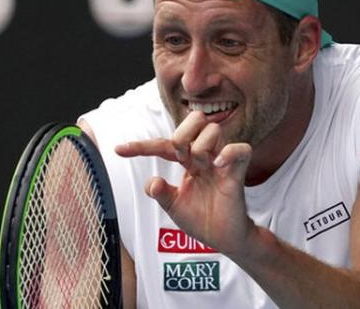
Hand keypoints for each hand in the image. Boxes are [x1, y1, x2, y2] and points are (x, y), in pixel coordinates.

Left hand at [115, 111, 255, 255]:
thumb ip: (160, 193)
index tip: (118, 150)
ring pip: (213, 129)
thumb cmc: (202, 220)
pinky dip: (228, 152)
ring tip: (199, 166)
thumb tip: (151, 182)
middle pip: (195, 120)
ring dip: (200, 145)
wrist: (224, 239)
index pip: (163, 145)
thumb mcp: (174, 207)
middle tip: (178, 156)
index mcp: (188, 162)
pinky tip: (217, 165)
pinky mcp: (237, 172)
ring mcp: (221, 162)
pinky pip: (241, 149)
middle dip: (181, 133)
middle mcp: (204, 157)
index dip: (141, 146)